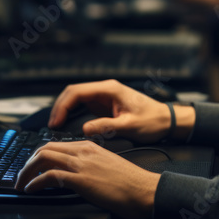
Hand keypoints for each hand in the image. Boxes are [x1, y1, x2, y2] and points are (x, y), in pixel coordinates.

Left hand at [15, 140, 160, 218]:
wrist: (144, 190)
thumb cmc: (130, 183)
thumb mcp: (106, 167)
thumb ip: (88, 166)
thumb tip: (72, 176)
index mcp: (89, 146)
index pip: (55, 145)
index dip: (38, 156)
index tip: (31, 167)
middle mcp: (83, 151)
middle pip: (45, 148)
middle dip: (27, 162)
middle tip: (20, 176)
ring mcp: (81, 164)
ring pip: (43, 158)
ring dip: (26, 171)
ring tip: (21, 183)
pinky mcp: (81, 179)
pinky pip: (50, 176)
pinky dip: (36, 182)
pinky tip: (32, 189)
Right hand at [50, 79, 186, 142]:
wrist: (167, 121)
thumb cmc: (153, 121)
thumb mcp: (129, 126)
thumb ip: (106, 127)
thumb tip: (85, 129)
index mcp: (110, 90)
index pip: (77, 92)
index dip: (63, 106)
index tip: (56, 121)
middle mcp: (105, 90)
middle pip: (73, 93)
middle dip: (60, 107)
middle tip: (52, 125)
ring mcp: (104, 97)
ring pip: (77, 99)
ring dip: (64, 110)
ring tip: (55, 126)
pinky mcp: (105, 105)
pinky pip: (83, 106)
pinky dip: (72, 113)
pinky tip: (67, 124)